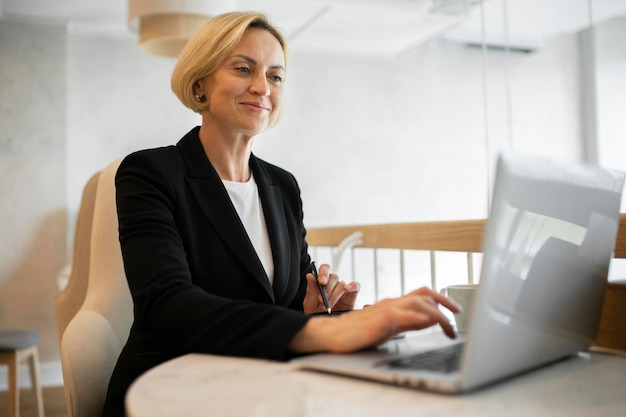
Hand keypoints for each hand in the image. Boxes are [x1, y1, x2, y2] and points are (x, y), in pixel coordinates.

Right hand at [289, 287, 459, 352]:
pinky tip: (426, 323)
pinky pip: (400, 315)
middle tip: (458, 316)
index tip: (455, 312)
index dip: (442, 300)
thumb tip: (428, 321)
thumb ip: (408, 322)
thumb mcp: (389, 328)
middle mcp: (392, 303)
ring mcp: (385, 310)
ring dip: (435, 312)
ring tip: (448, 325)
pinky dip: (415, 318)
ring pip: (416, 302)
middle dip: (445, 303)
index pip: (423, 295)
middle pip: (424, 294)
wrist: (333, 334)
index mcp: (395, 304)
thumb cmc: (358, 332)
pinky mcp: (378, 320)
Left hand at [302, 263, 359, 314]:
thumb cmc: (317, 314)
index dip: (323, 273)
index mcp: (322, 281)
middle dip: (327, 289)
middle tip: (322, 300)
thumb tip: (310, 275)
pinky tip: (346, 290)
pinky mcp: (352, 295)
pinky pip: (355, 286)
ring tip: (329, 306)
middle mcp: (333, 283)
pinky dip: (352, 286)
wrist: (326, 327)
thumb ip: (310, 290)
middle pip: (333, 277)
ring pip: (341, 284)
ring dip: (335, 294)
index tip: (321, 281)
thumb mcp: (310, 304)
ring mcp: (343, 288)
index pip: (324, 269)